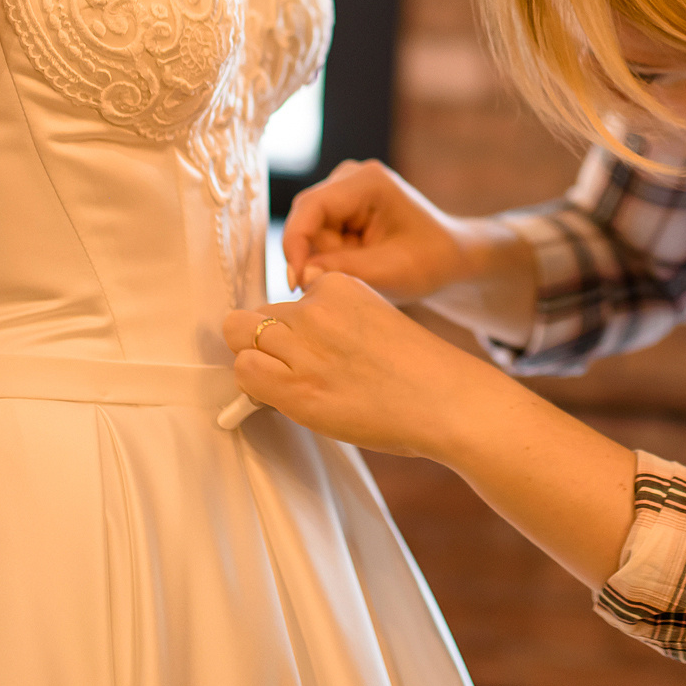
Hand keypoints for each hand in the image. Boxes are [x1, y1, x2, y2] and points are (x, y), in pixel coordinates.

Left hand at [223, 272, 508, 459]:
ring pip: (240, 337)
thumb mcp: (375, 314)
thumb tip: (294, 320)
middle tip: (290, 366)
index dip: (293, 328)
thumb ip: (335, 310)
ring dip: (257, 360)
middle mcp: (315, 309)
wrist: (445, 399)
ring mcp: (303, 345)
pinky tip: (282, 395)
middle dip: (264, 340)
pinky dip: (254, 383)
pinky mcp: (296, 386)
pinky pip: (244, 371)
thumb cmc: (417, 369)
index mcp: (337, 285)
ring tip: (288, 382)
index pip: (287, 298)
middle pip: (255, 315)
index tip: (315, 350)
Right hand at [281, 160, 476, 302]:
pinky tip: (361, 263)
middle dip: (319, 256)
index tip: (297, 281)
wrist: (451, 255)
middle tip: (350, 280)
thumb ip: (345, 270)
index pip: (311, 207)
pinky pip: (320, 236)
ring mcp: (345, 189)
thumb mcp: (392, 271)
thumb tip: (301, 274)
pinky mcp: (342, 206)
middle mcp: (350, 177)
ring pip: (312, 232)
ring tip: (366, 269)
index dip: (295, 243)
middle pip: (308, 221)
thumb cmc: (431, 261)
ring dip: (329, 258)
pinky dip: (334, 256)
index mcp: (367, 181)